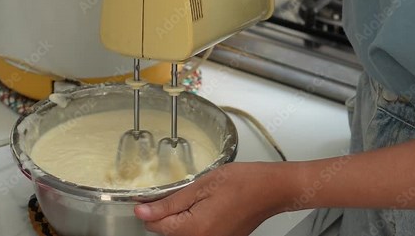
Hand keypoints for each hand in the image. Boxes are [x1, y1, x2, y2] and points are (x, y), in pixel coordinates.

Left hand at [134, 162, 292, 235]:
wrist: (271, 189)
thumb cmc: (242, 183)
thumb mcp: (200, 186)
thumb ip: (169, 202)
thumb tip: (143, 212)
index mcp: (194, 229)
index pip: (154, 225)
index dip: (151, 208)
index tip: (156, 195)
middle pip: (167, 231)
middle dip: (168, 212)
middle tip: (185, 191)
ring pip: (181, 232)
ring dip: (182, 216)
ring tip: (199, 197)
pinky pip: (197, 233)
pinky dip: (195, 220)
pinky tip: (207, 205)